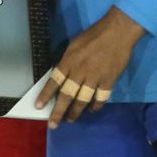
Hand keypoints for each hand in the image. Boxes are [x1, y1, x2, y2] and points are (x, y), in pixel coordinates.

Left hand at [35, 7, 143, 125]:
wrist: (118, 32)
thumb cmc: (94, 36)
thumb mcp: (74, 46)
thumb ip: (68, 62)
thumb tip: (62, 76)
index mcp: (69, 61)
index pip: (54, 81)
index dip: (46, 94)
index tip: (38, 106)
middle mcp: (80, 71)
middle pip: (67, 95)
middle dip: (59, 111)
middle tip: (54, 124)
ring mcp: (95, 77)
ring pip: (83, 100)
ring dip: (76, 112)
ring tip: (71, 119)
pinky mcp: (109, 81)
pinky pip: (101, 98)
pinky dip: (96, 106)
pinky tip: (92, 110)